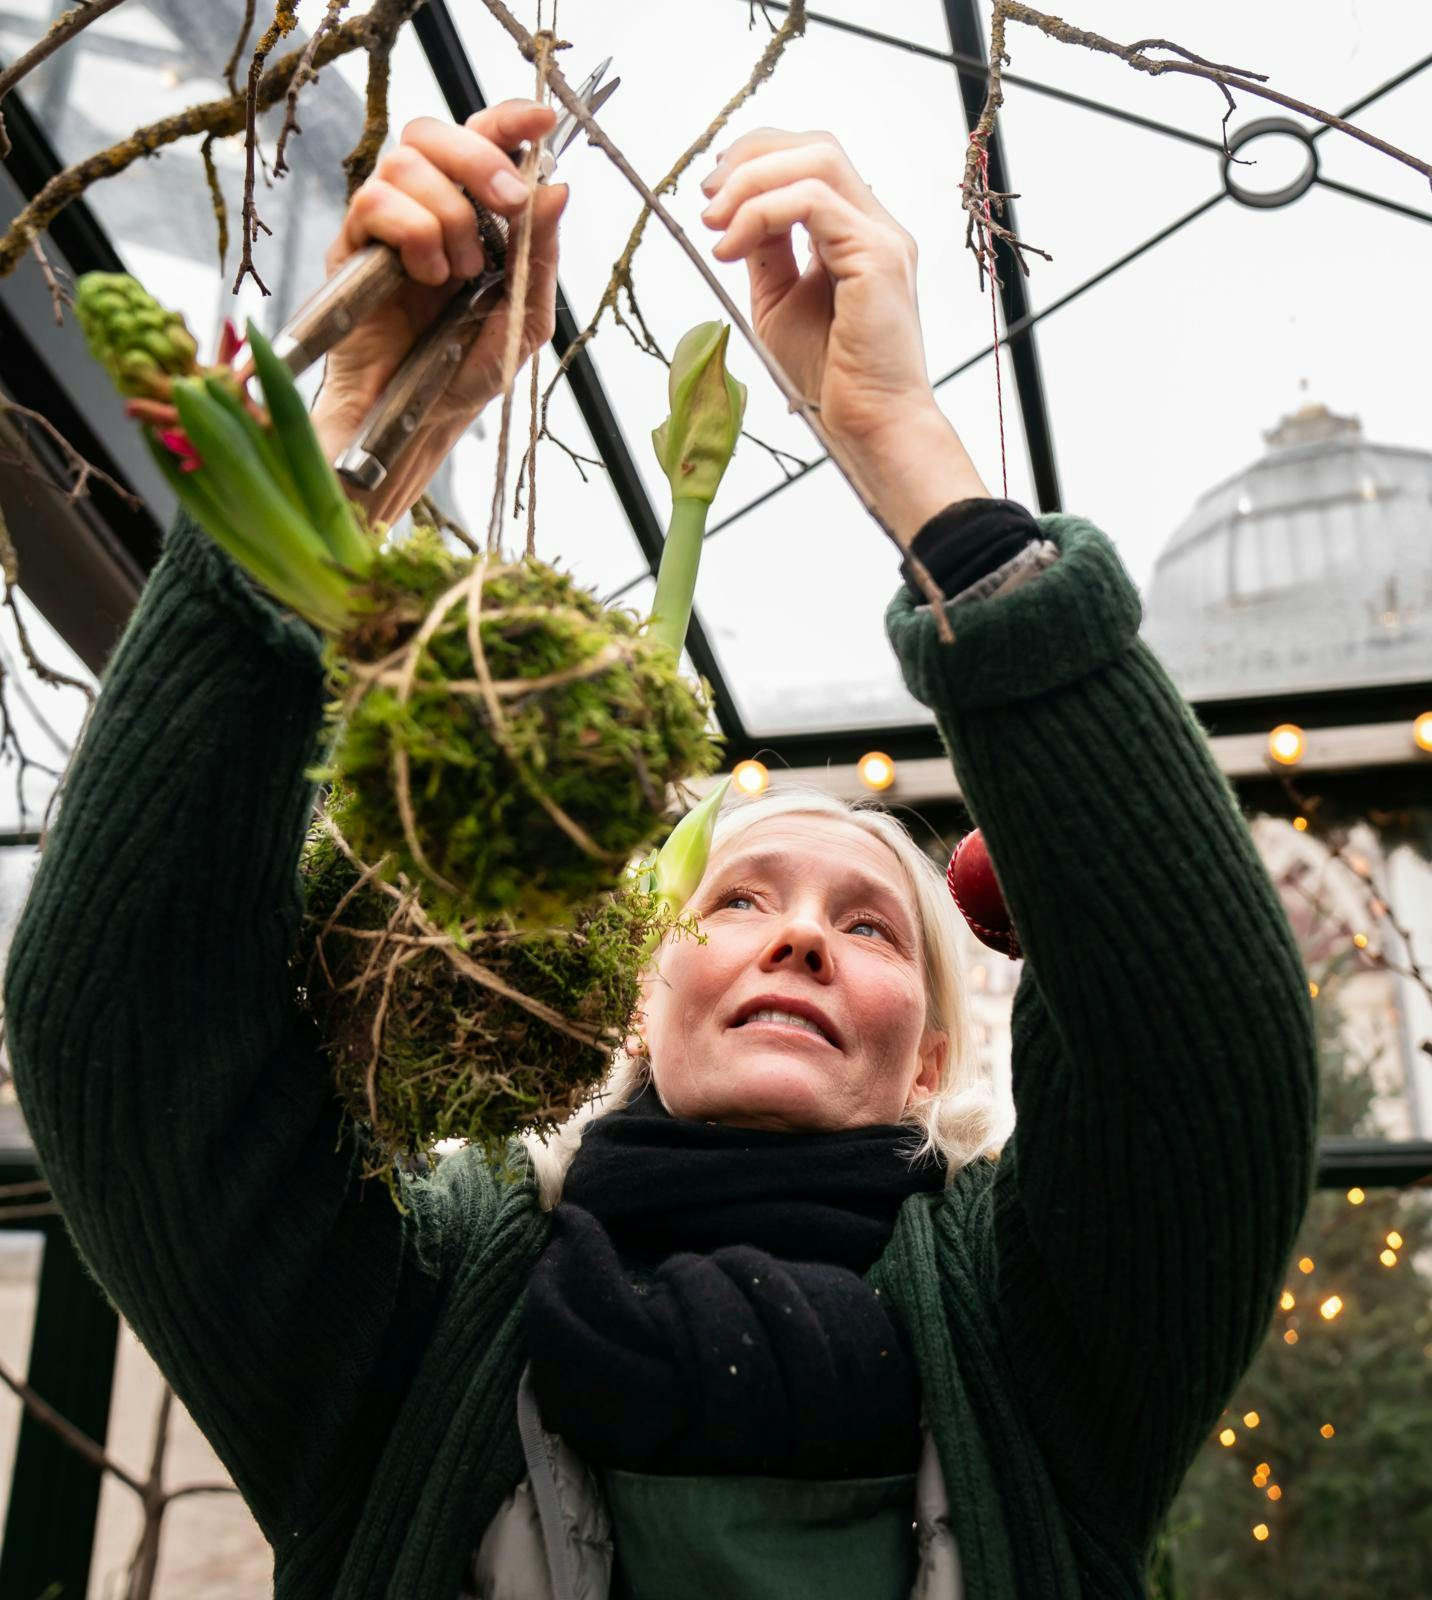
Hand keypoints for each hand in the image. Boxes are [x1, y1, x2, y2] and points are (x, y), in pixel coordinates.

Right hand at [311, 100, 568, 520]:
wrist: (420, 417)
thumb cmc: (468, 370)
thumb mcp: (525, 315)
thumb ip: (541, 253)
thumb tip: (558, 187)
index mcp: (471, 215)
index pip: (481, 140)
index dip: (507, 120)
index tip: (541, 119)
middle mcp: (425, 207)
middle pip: (434, 132)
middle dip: (479, 158)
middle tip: (507, 205)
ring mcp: (385, 224)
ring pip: (405, 163)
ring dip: (448, 213)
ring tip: (459, 272)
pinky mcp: (351, 247)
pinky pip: (374, 202)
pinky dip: (413, 232)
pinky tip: (427, 276)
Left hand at [698, 129, 987, 541]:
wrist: (869, 426)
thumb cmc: (831, 379)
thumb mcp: (779, 302)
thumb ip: (766, 253)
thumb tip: (732, 215)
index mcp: (856, 234)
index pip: (811, 162)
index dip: (756, 161)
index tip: (712, 195)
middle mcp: (875, 226)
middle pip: (816, 146)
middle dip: (750, 158)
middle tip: (706, 197)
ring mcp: (882, 237)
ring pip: (816, 161)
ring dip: (751, 182)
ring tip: (713, 222)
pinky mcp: (878, 256)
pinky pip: (814, 203)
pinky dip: (762, 213)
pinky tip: (730, 247)